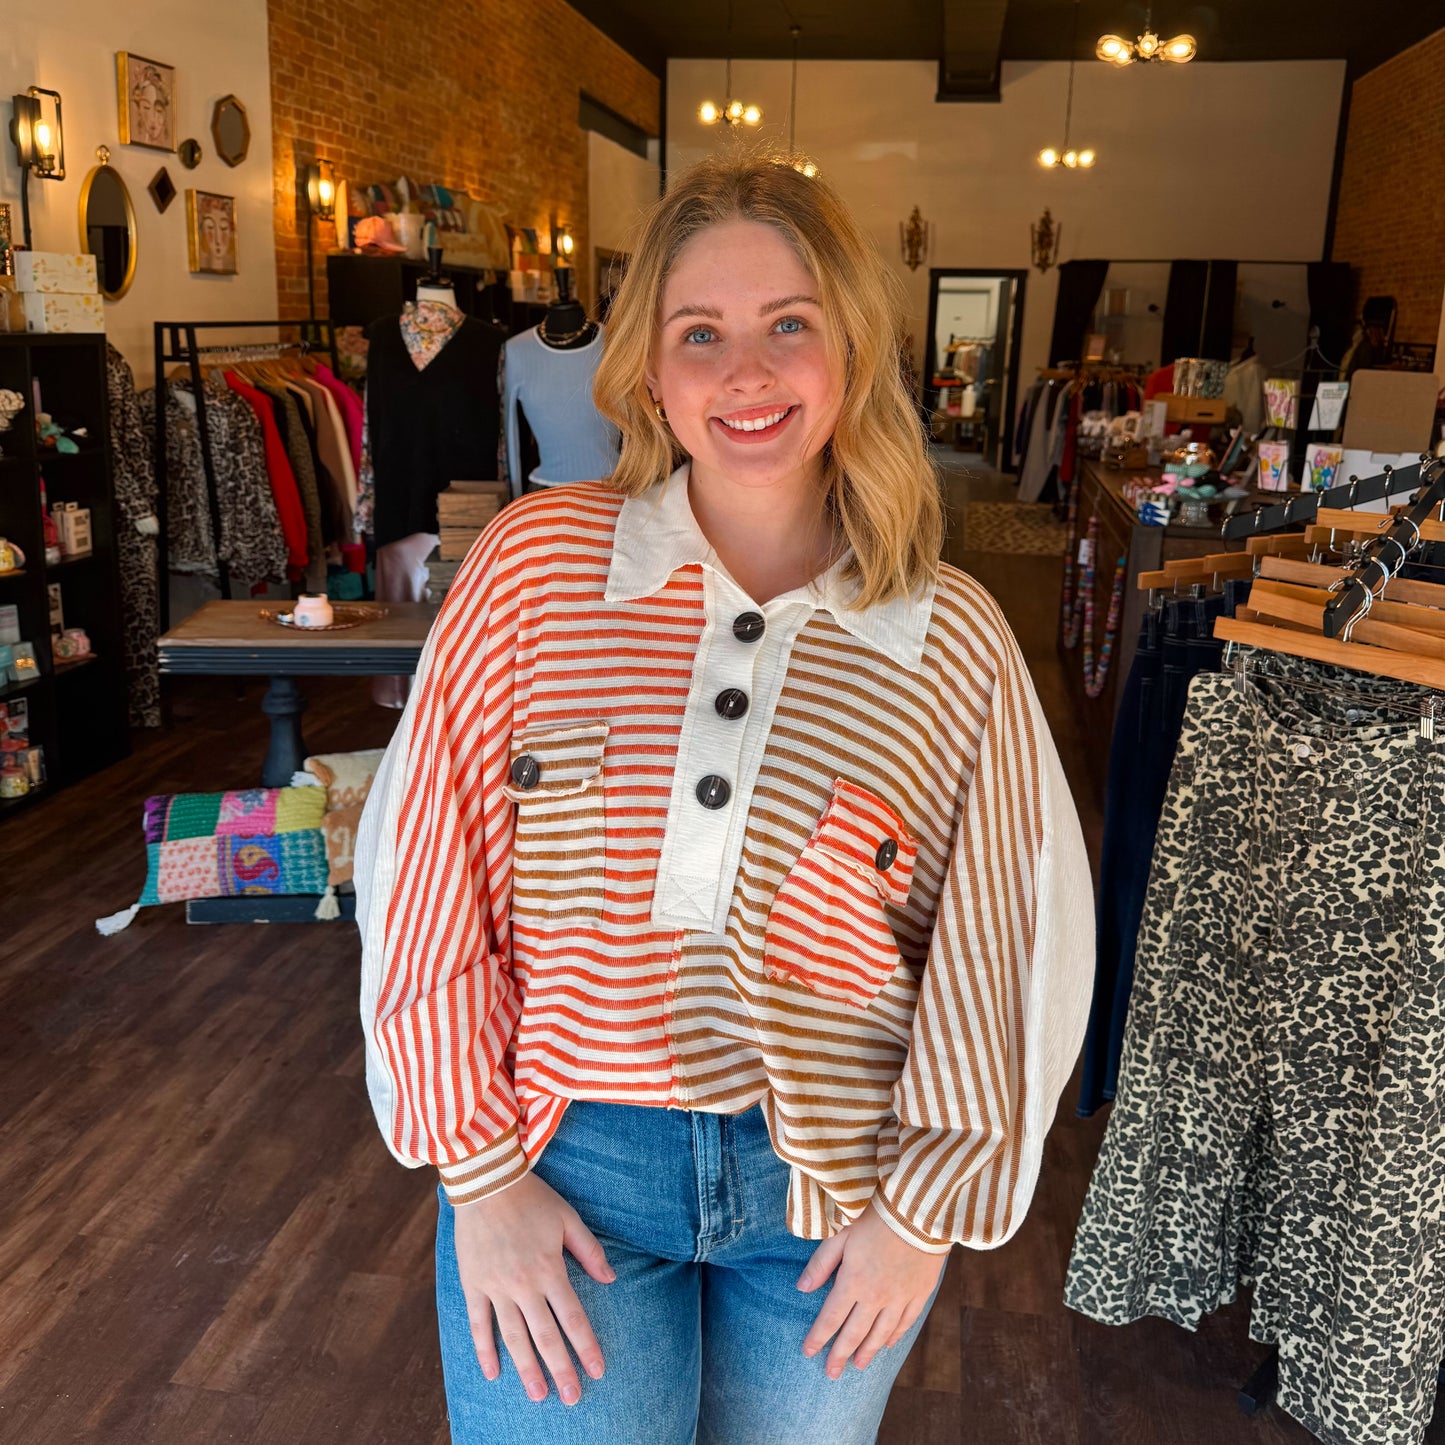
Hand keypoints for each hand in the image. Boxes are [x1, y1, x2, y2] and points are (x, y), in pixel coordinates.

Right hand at [452, 1171, 615, 1405]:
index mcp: (550, 1269)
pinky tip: (493, 1372)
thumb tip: (611, 1279)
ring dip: (526, 1368)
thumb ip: (589, 1251)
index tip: (597, 1371)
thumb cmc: (532, 1198)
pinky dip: (484, 1349)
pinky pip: (479, 1323)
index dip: (586, 1347)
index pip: (573, 1318)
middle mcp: (524, 1285)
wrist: (487, 1181)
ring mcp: (496, 1287)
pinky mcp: (473, 1284)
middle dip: (561, 1369)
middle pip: (545, 1336)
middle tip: (572, 1398)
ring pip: (513, 1337)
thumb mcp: (568, 1218)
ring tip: (538, 1395)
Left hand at [796, 1200, 946, 1377]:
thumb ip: (821, 1264)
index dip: (818, 1337)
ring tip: (858, 1366)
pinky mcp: (919, 1294)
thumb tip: (802, 1287)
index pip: (831, 1318)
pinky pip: (905, 1323)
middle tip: (831, 1373)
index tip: (808, 1352)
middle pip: (854, 1333)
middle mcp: (875, 1297)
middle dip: (840, 1355)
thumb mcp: (842, 1237)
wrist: (918, 1213)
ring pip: (880, 1334)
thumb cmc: (875, 1221)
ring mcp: (899, 1298)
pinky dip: (894, 1337)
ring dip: (866, 1352)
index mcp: (853, 1282)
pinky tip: (886, 1344)